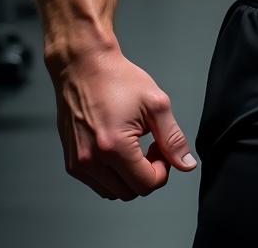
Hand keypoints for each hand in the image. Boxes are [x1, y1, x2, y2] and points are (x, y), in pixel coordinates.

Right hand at [51, 47, 198, 200]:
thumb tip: (186, 165)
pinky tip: (119, 148)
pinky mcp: (71, 161)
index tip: (162, 148)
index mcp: (114, 147)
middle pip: (130, 192)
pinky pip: (97, 183)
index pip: (146, 184)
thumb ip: (173, 138)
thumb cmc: (118, 79)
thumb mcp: (156, 105)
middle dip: (147, 174)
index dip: (163, 170)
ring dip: (129, 176)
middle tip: (152, 147)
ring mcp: (78, 163)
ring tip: (135, 146)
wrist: (84, 66)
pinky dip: (113, 174)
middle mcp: (91, 161)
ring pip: (113, 191)